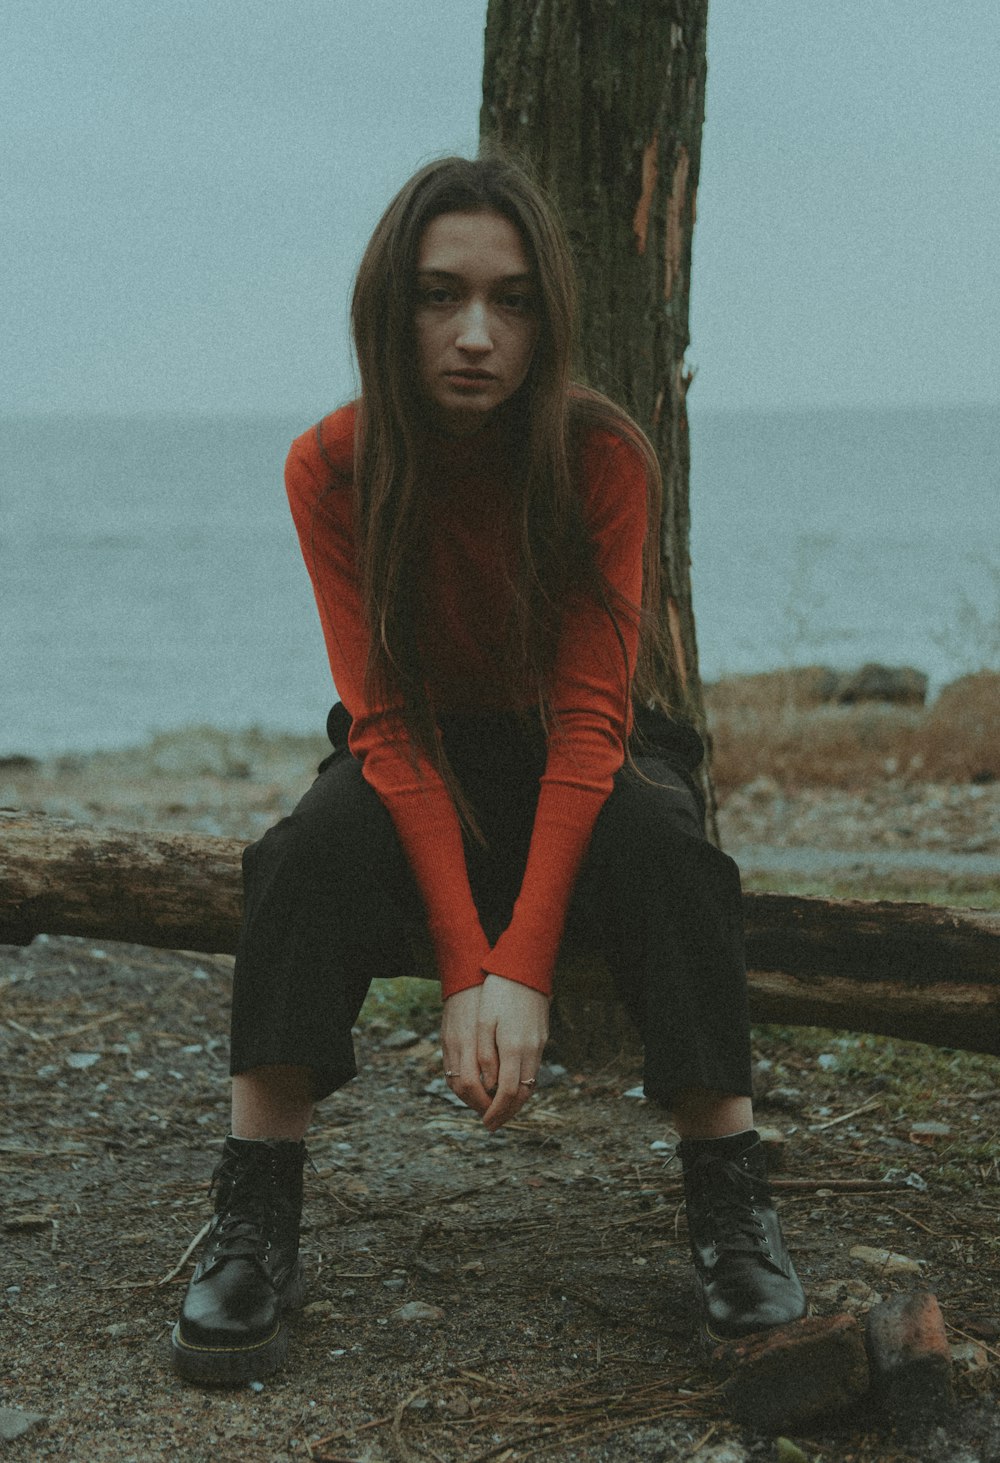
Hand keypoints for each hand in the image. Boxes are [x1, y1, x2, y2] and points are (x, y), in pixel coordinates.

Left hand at [441, 975, 548, 1132]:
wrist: (524, 970)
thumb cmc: (498, 994)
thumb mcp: (484, 1022)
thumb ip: (485, 1055)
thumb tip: (489, 1085)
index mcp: (513, 1047)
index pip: (506, 1092)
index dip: (496, 1111)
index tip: (485, 1123)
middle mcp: (530, 1050)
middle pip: (522, 1095)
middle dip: (507, 1113)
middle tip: (492, 1125)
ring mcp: (539, 1045)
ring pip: (530, 1085)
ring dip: (515, 1103)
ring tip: (499, 1112)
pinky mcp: (542, 1039)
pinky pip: (533, 1072)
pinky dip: (522, 1086)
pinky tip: (510, 1089)